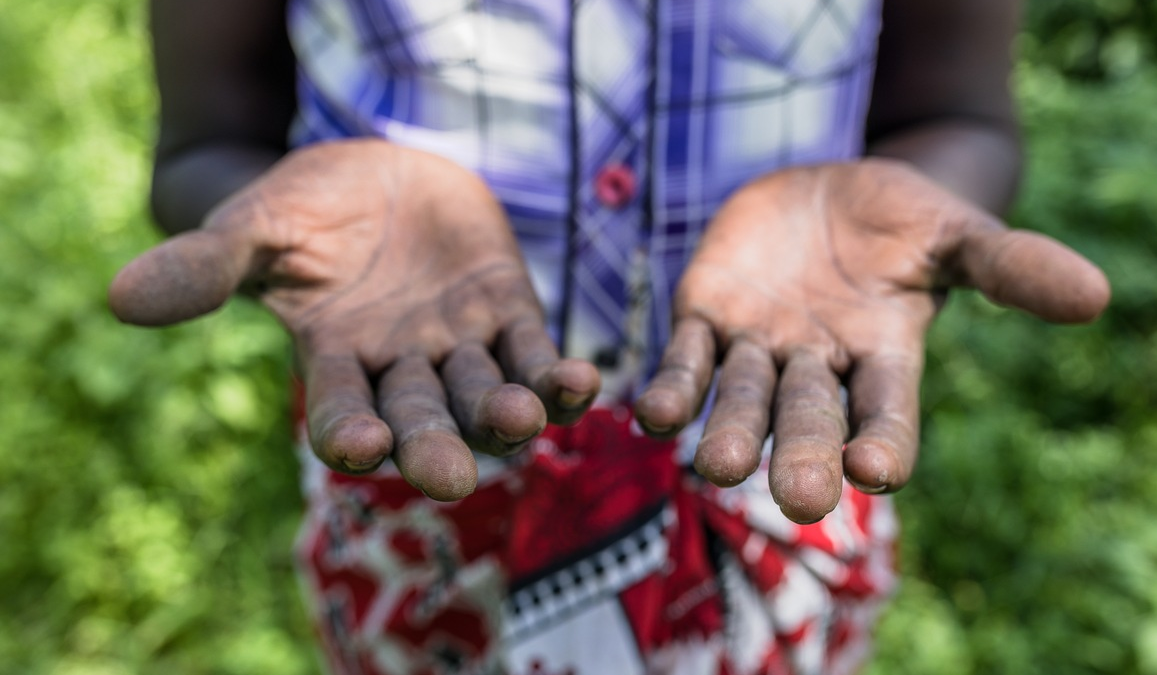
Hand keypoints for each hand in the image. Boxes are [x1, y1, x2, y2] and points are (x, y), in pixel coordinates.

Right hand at [110, 139, 599, 499]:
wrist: (379, 175)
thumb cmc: (305, 207)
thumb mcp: (255, 227)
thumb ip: (207, 265)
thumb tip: (120, 298)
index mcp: (337, 361)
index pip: (340, 410)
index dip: (347, 430)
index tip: (355, 449)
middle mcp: (401, 369)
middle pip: (420, 420)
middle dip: (433, 447)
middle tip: (449, 477)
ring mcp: (459, 346)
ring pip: (484, 395)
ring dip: (505, 413)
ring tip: (522, 420)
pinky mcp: (508, 314)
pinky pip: (535, 354)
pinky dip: (557, 374)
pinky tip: (582, 384)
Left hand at [635, 159, 1108, 522]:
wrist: (829, 189)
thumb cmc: (903, 218)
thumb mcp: (956, 231)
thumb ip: (1010, 265)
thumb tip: (1096, 294)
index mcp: (882, 355)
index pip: (886, 411)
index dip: (883, 442)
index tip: (878, 474)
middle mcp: (816, 365)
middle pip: (807, 419)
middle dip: (801, 455)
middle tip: (797, 499)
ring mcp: (758, 345)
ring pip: (739, 399)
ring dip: (726, 433)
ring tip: (714, 465)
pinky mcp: (706, 315)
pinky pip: (684, 358)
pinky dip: (670, 386)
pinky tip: (651, 413)